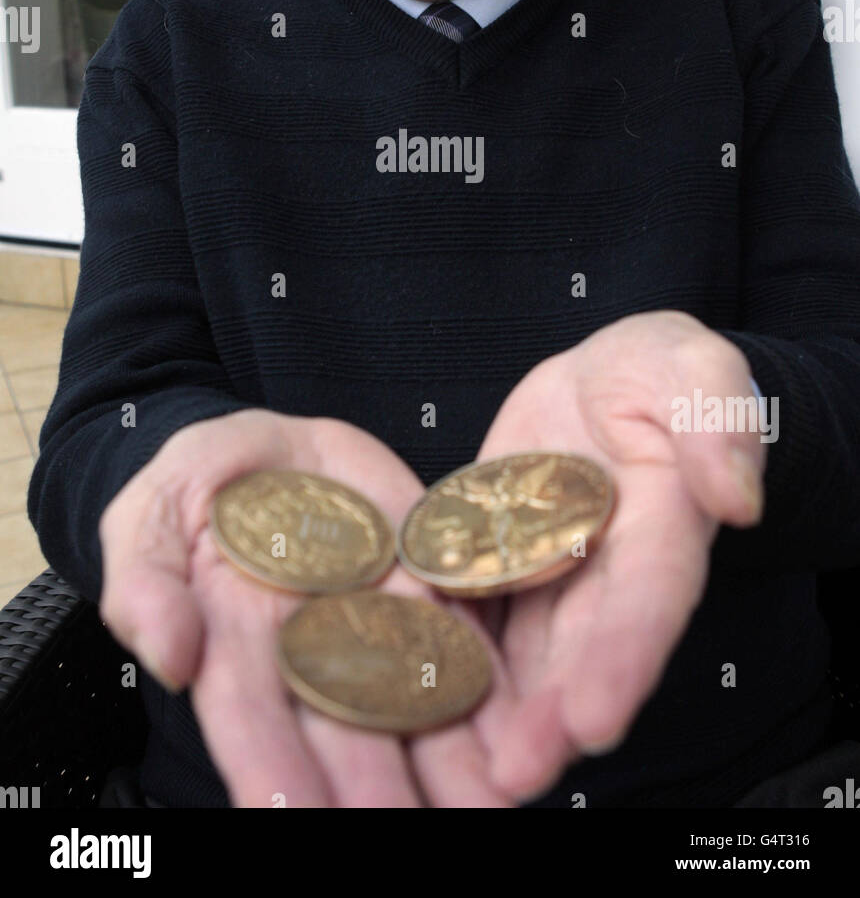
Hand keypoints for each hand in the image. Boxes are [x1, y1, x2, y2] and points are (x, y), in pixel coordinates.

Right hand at [98, 409, 516, 807]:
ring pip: (417, 702)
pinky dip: (493, 685)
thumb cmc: (191, 489)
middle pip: (347, 734)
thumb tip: (167, 655)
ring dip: (454, 762)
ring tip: (490, 808)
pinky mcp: (426, 582)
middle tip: (409, 832)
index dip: (271, 770)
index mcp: (236, 648)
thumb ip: (146, 586)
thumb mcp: (148, 518)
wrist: (265, 445)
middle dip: (380, 793)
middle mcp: (314, 653)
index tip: (291, 814)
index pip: (253, 720)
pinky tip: (522, 728)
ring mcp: (376, 620)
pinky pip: (464, 634)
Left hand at [474, 310, 766, 799]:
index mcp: (665, 527)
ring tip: (463, 772)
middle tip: (514, 775)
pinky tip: (411, 698)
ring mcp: (551, 576)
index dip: (625, 660)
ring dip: (498, 715)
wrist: (600, 379)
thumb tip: (737, 498)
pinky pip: (471, 612)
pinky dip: (446, 655)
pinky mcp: (499, 564)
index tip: (597, 720)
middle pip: (581, 651)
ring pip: (524, 654)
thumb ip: (718, 421)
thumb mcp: (693, 370)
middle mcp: (609, 571)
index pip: (650, 600)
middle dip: (551, 717)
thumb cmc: (657, 372)